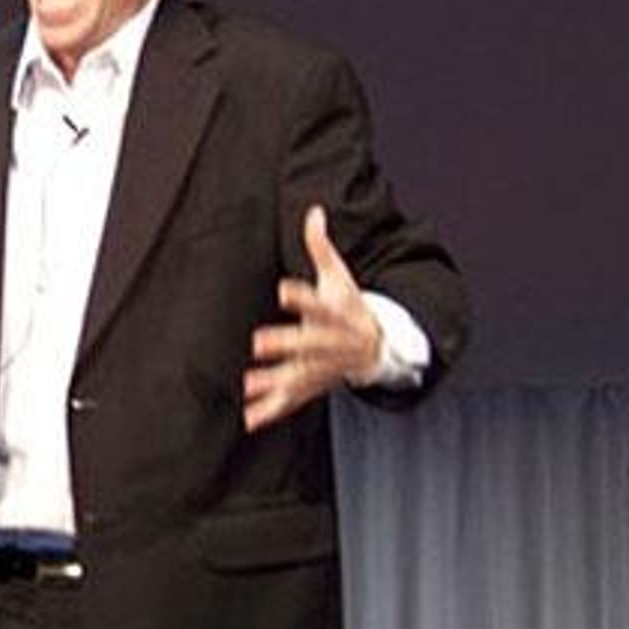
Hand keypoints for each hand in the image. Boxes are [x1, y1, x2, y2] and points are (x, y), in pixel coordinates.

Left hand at [243, 205, 381, 432]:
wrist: (379, 347)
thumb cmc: (351, 306)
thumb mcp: (339, 276)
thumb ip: (321, 247)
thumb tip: (314, 211)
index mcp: (336, 313)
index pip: (318, 302)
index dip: (301, 296)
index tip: (283, 288)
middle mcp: (330, 343)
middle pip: (308, 343)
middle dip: (286, 344)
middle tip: (258, 342)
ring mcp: (323, 367)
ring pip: (299, 376)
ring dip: (274, 382)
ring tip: (249, 385)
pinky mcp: (313, 385)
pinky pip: (292, 401)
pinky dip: (271, 410)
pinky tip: (250, 418)